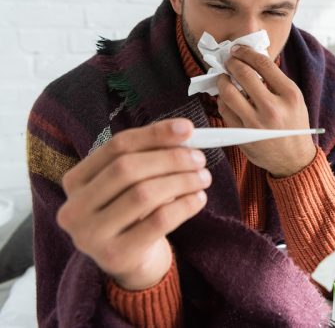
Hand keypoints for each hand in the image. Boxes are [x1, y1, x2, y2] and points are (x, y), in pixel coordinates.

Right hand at [56, 119, 210, 289]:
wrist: (131, 261)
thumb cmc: (133, 213)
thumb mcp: (133, 183)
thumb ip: (150, 155)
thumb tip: (184, 131)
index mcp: (75, 181)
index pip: (117, 146)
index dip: (154, 134)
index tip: (188, 128)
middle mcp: (74, 208)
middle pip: (127, 169)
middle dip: (170, 159)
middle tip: (199, 159)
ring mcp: (91, 236)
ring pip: (144, 194)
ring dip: (181, 181)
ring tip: (203, 178)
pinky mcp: (116, 255)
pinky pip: (159, 221)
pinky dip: (184, 205)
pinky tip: (199, 198)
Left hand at [217, 45, 316, 176]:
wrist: (294, 158)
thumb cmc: (293, 124)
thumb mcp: (294, 99)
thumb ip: (275, 80)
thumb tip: (250, 58)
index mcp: (290, 95)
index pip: (263, 63)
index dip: (246, 52)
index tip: (238, 50)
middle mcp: (273, 108)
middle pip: (243, 74)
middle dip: (231, 63)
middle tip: (228, 61)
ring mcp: (256, 123)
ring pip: (228, 92)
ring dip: (222, 80)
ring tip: (224, 78)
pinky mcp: (242, 135)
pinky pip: (224, 110)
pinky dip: (223, 100)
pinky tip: (227, 97)